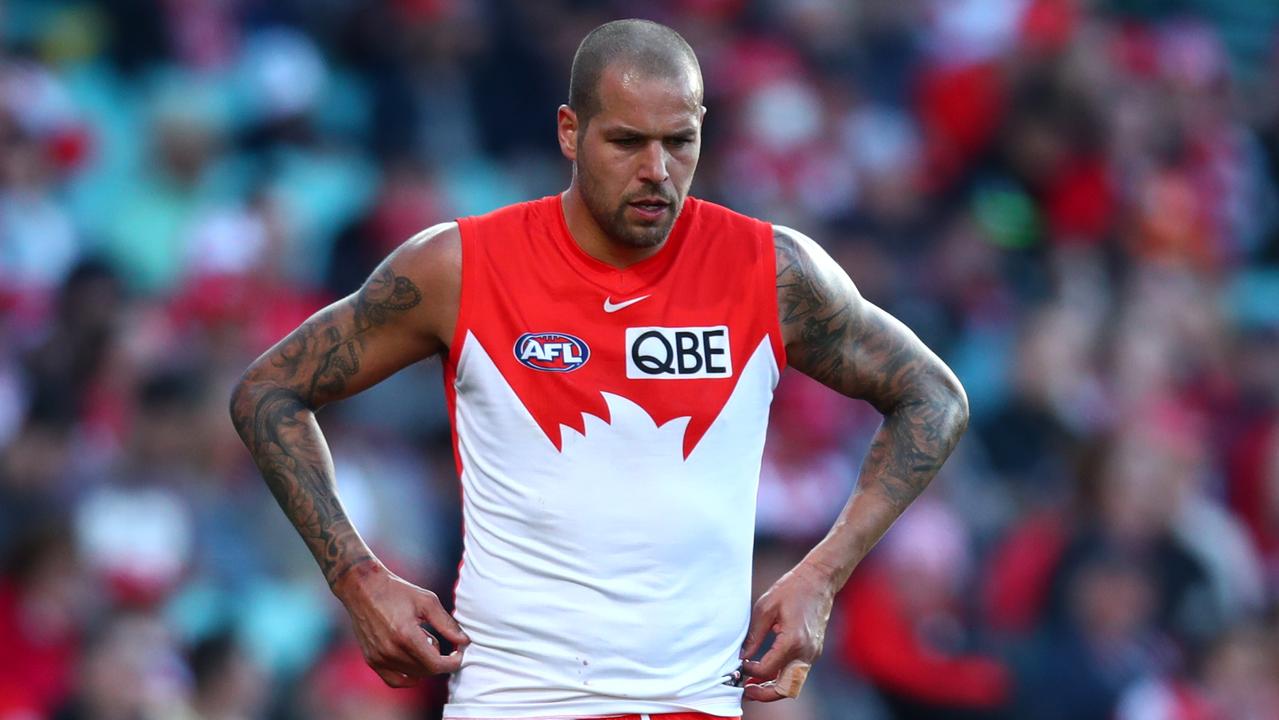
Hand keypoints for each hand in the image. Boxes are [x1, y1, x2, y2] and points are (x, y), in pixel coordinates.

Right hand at [332, 561, 470, 687]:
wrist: (362, 588)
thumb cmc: (396, 591)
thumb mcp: (427, 601)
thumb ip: (447, 624)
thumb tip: (464, 641)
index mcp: (406, 636)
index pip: (436, 664)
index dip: (453, 662)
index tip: (460, 654)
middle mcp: (391, 651)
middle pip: (426, 671)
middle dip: (441, 661)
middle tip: (442, 642)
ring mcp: (379, 658)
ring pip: (413, 675)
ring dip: (425, 664)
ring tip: (423, 641)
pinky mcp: (372, 660)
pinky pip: (394, 680)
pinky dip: (409, 677)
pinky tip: (416, 663)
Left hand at [739, 561, 834, 701]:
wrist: (818, 580)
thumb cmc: (791, 589)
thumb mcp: (765, 608)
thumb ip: (753, 636)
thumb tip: (743, 656)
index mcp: (793, 641)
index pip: (767, 670)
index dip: (750, 671)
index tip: (740, 663)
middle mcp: (806, 652)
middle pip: (785, 689)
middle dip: (764, 694)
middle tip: (747, 691)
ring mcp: (812, 654)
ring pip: (793, 685)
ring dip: (774, 689)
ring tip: (754, 685)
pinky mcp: (813, 651)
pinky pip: (797, 673)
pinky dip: (782, 678)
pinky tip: (767, 673)